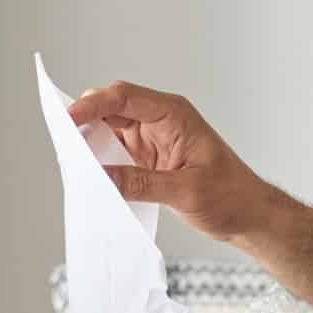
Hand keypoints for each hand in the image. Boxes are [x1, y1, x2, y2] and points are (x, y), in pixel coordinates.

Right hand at [64, 80, 277, 242]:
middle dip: (85, 118)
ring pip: (109, 128)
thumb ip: (142, 183)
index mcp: (173, 115)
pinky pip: (116, 150)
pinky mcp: (148, 158)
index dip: (93, 104)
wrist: (250, 215)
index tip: (69, 118)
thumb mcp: (185, 191)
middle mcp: (161, 120)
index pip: (125, 97)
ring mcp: (153, 138)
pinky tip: (88, 170)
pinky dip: (100, 157)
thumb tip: (102, 178)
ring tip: (69, 156)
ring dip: (89, 139)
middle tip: (62, 138)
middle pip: (112, 107)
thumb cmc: (231, 196)